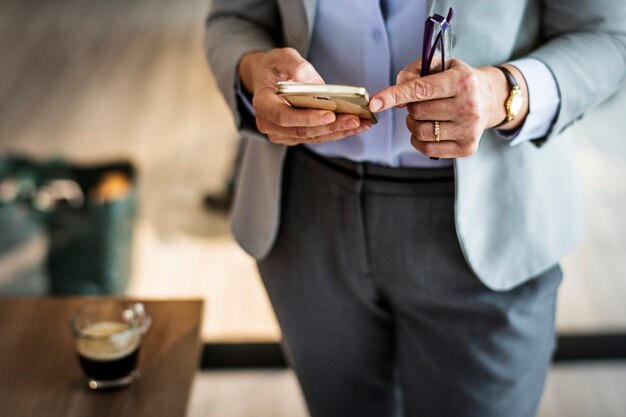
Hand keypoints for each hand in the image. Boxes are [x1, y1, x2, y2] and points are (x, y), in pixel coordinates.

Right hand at [238, 48, 370, 145]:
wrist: (266, 79)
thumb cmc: (274, 67)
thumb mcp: (282, 57)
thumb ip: (296, 66)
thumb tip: (313, 82)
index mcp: (263, 104)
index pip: (284, 116)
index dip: (308, 118)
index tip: (330, 114)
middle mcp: (269, 124)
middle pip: (303, 131)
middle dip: (331, 127)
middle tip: (355, 119)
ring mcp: (281, 133)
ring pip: (312, 137)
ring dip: (338, 132)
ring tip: (361, 124)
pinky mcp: (293, 137)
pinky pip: (316, 137)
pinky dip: (335, 132)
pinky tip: (354, 126)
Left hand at [369, 59, 527, 157]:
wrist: (491, 98)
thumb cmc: (457, 80)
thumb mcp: (439, 65)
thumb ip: (412, 74)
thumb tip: (396, 101)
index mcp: (462, 81)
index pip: (420, 90)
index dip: (394, 95)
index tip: (374, 102)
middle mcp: (469, 106)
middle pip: (417, 112)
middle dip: (410, 107)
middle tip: (420, 102)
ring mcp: (469, 129)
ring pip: (420, 132)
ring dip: (413, 124)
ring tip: (425, 115)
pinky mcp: (467, 147)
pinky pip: (427, 149)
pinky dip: (419, 140)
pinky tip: (428, 129)